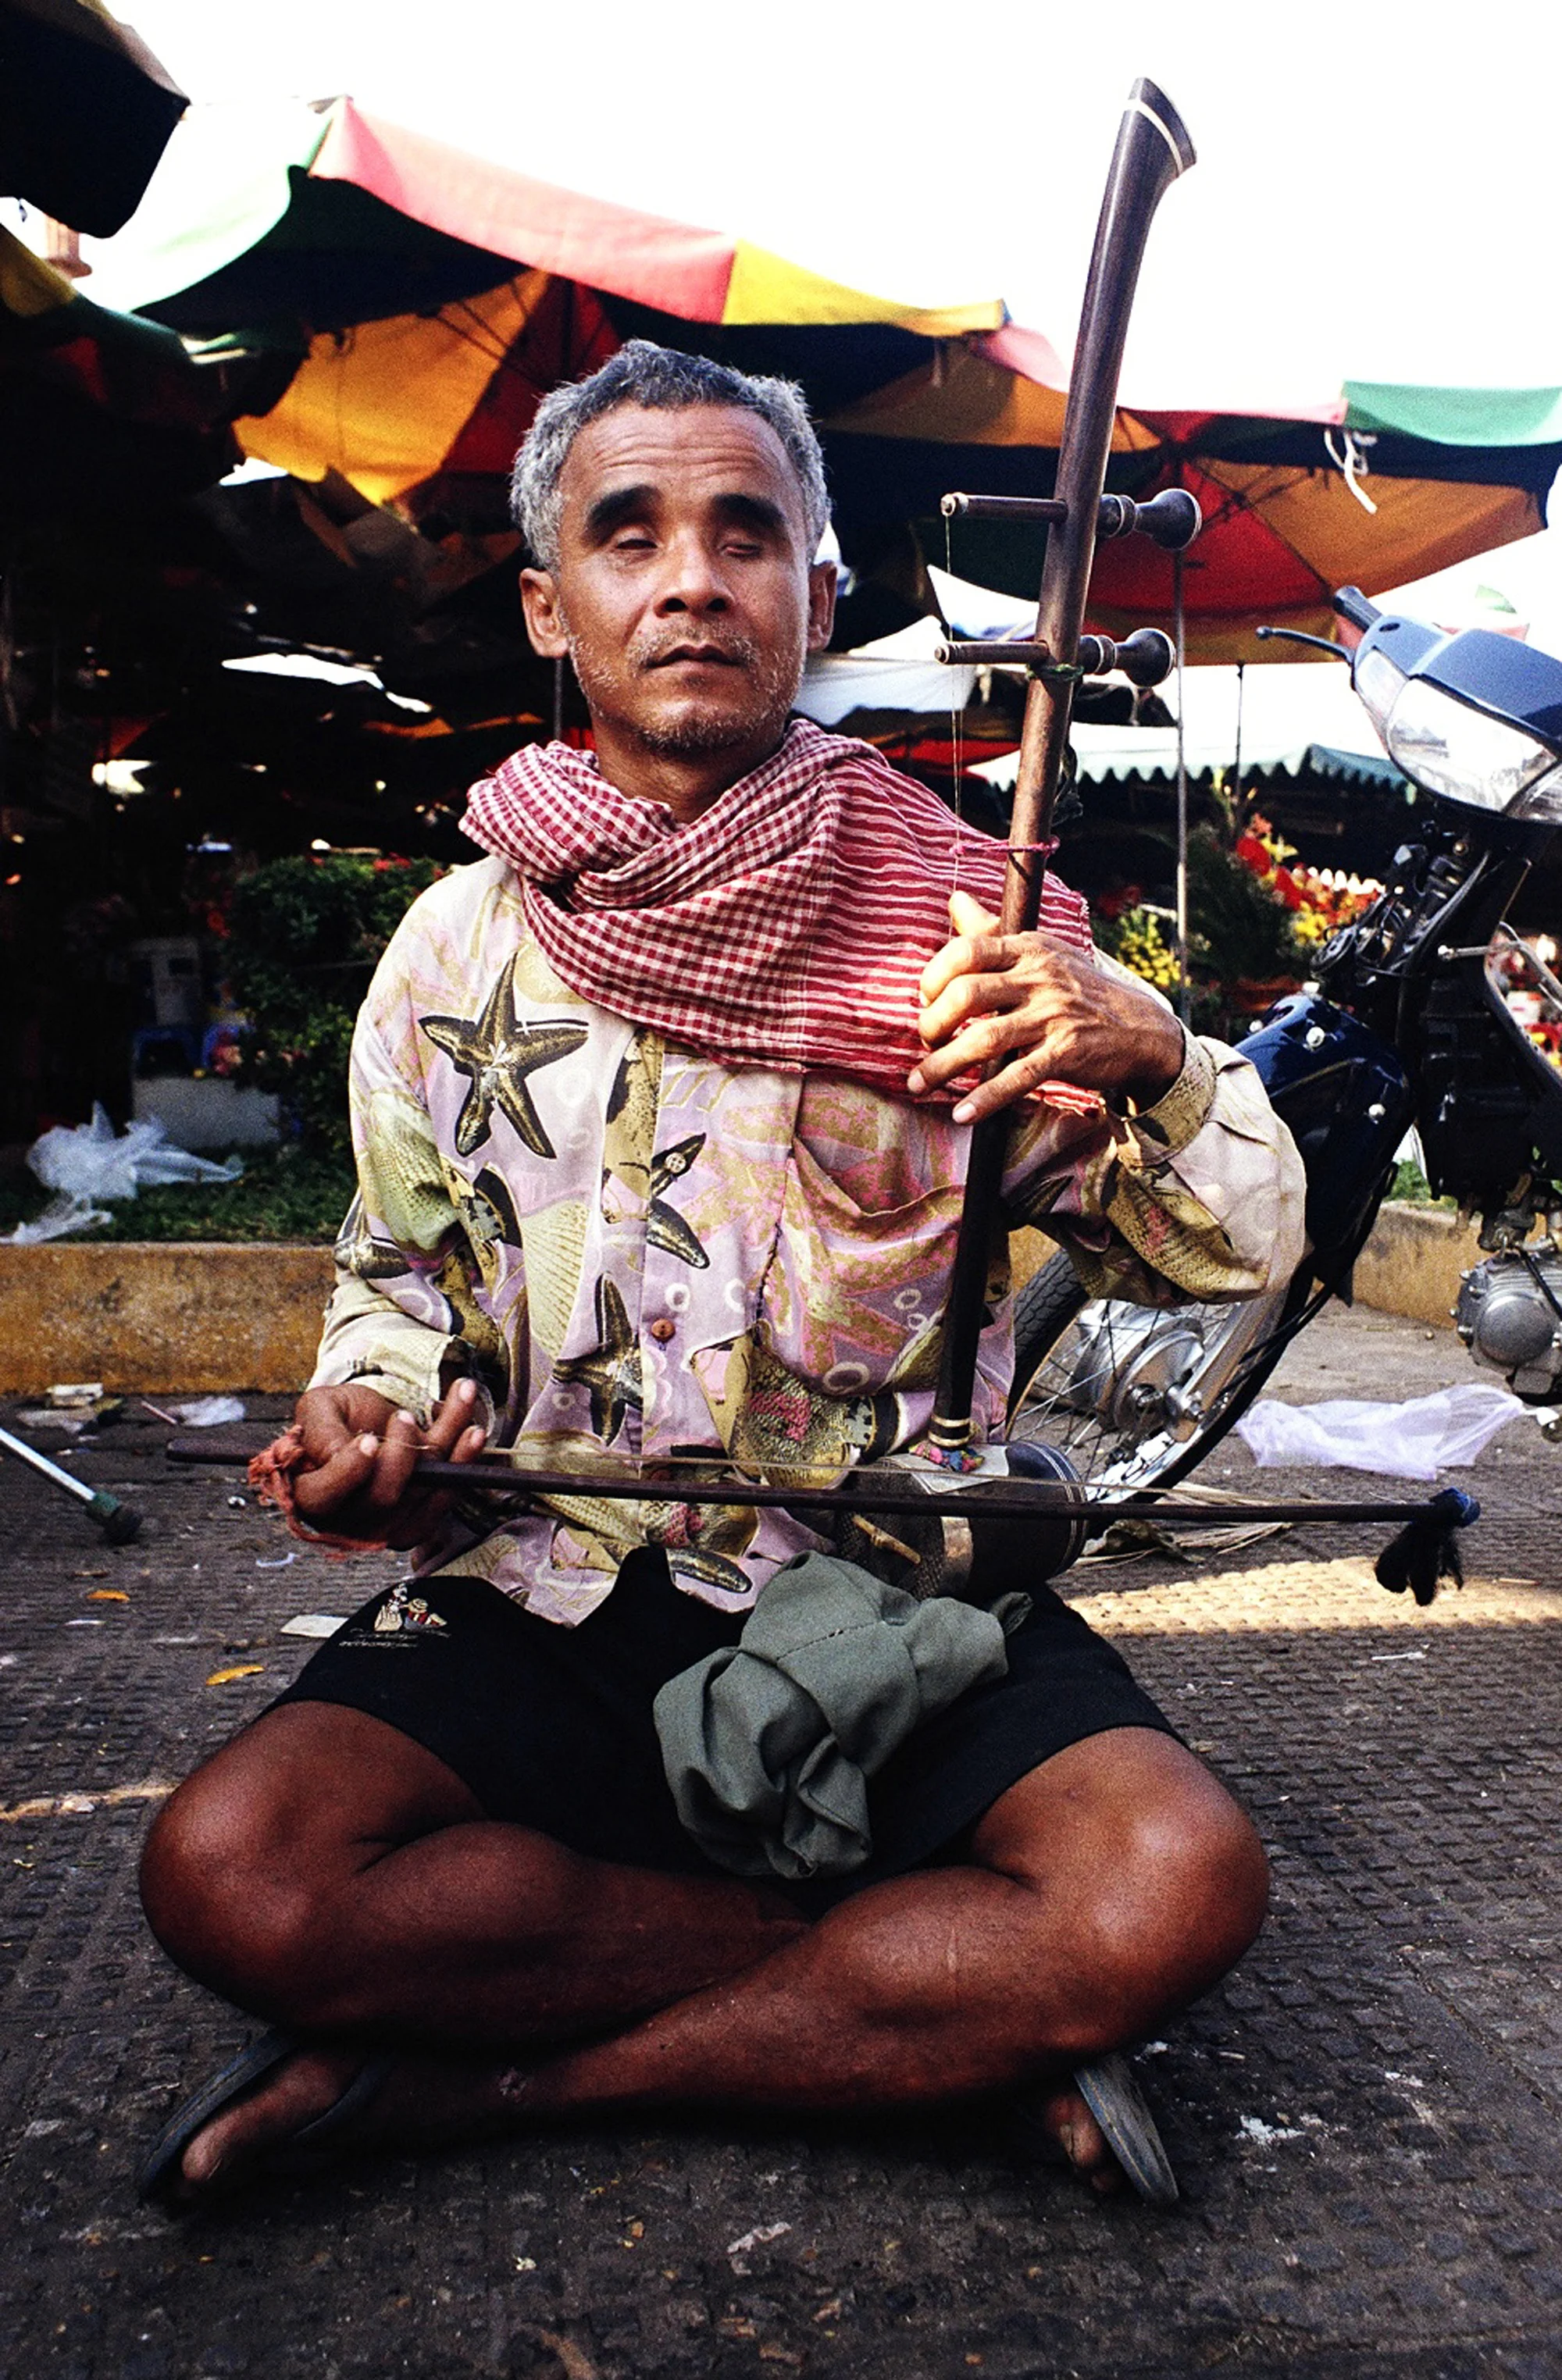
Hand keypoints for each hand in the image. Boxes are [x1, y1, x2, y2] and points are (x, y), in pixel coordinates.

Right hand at [285, 1378, 488, 1550]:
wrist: (364, 1422)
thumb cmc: (335, 1417)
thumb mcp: (318, 1408)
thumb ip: (321, 1429)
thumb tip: (342, 1452)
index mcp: (308, 1494)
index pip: (321, 1496)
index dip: (347, 1471)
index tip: (368, 1439)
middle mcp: (344, 1519)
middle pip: (382, 1499)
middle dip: (402, 1453)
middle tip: (404, 1417)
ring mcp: (383, 1526)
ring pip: (422, 1493)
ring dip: (450, 1446)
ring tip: (462, 1399)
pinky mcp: (416, 1520)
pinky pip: (445, 1499)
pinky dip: (464, 1462)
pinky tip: (472, 1431)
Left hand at [907, 890, 1185, 1125]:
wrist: (1141, 1028)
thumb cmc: (1079, 989)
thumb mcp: (1042, 951)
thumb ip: (992, 931)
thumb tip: (954, 898)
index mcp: (1029, 949)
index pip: (968, 950)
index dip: (935, 975)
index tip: (926, 1000)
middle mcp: (1040, 978)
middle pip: (967, 994)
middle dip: (932, 1023)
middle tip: (927, 1041)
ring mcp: (1054, 1016)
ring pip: (985, 1040)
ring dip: (943, 1066)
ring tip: (919, 1084)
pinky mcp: (1067, 1053)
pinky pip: (1017, 1078)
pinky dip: (985, 1099)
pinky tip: (962, 1114)